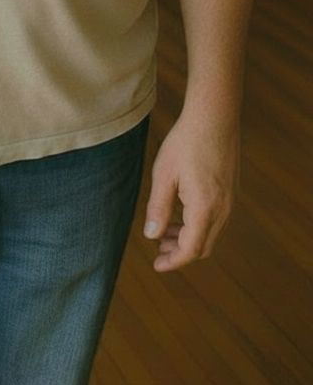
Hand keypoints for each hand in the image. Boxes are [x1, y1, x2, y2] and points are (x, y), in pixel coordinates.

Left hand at [142, 112, 239, 272]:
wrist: (214, 118)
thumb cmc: (185, 143)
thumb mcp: (164, 175)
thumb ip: (158, 208)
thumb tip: (151, 236)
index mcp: (204, 209)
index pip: (190, 250)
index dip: (173, 262)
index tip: (157, 266)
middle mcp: (223, 210)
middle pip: (203, 247)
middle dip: (180, 253)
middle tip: (158, 250)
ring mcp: (231, 201)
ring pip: (211, 234)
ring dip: (189, 239)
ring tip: (164, 232)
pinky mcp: (232, 192)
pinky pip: (217, 220)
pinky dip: (198, 226)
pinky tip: (180, 214)